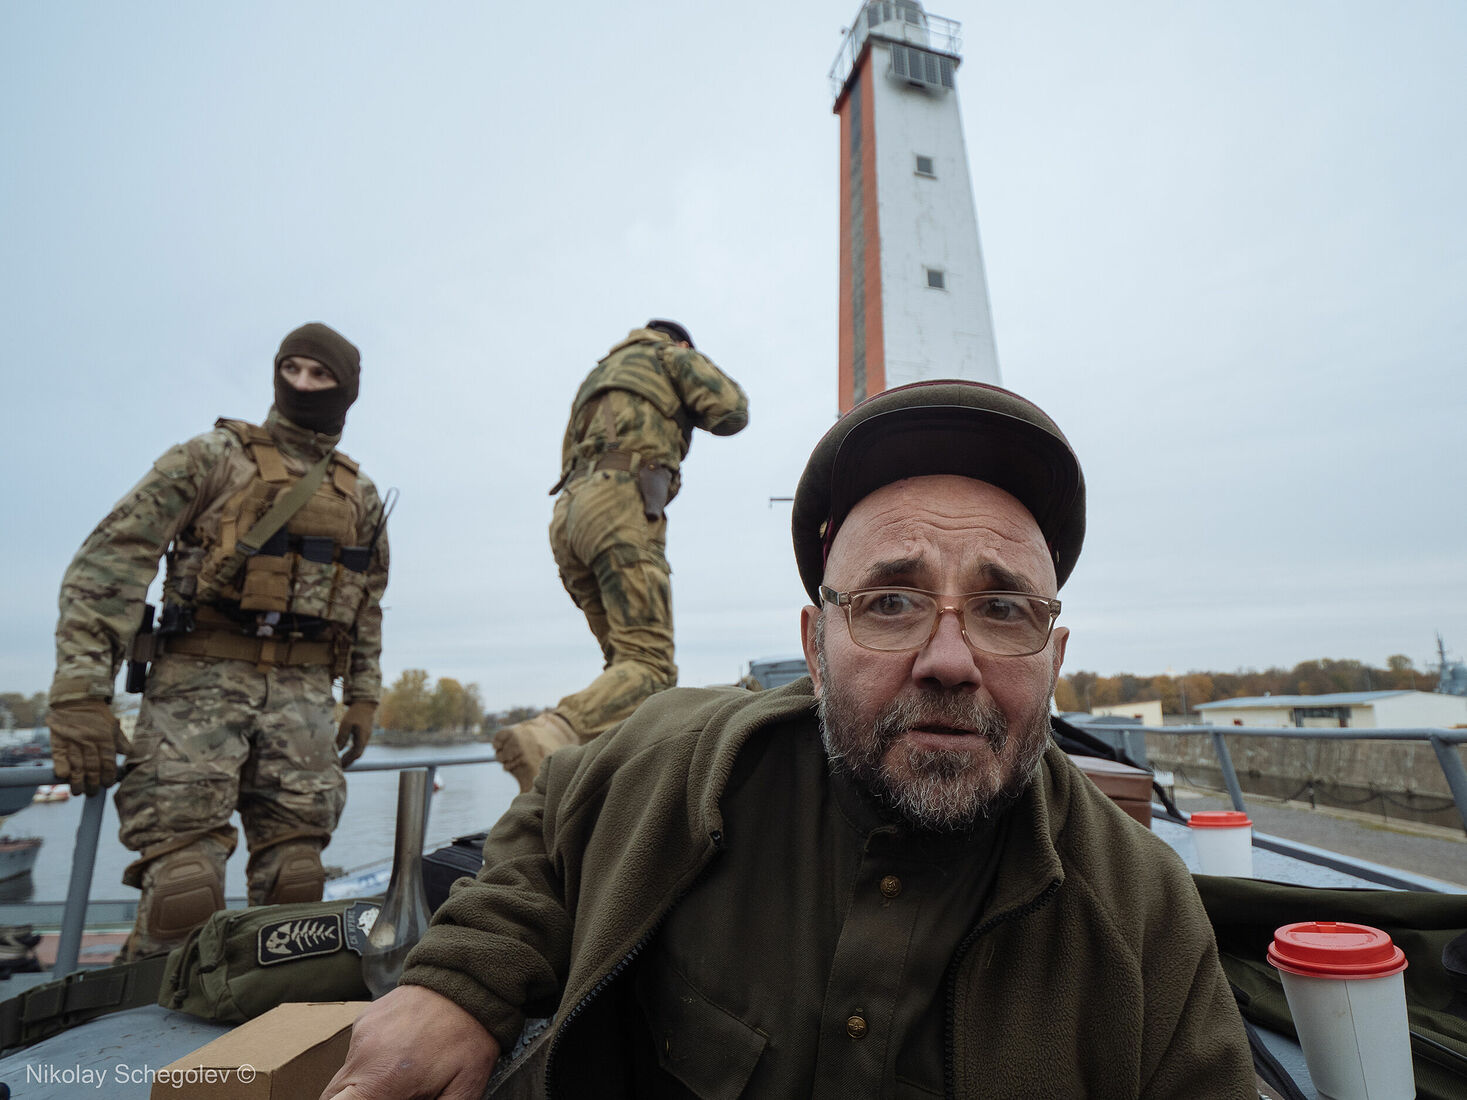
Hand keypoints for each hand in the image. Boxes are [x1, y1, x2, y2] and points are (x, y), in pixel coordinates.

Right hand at [47, 699, 129, 795]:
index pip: (108, 761)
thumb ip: (120, 741)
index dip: (108, 775)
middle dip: (93, 783)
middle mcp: (89, 741)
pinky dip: (61, 767)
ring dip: (77, 781)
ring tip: (78, 791)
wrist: (76, 701)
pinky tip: (64, 777)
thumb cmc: (97, 716)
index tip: (107, 785)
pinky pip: (59, 757)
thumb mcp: (113, 726)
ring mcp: (73, 741)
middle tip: (92, 792)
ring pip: (76, 765)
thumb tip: (129, 754)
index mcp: (105, 738)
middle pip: (92, 767)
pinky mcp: (58, 741)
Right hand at [320, 985, 499, 1099]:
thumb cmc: (470, 1036)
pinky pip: (358, 1047)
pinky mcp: (365, 1016)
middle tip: (393, 1092)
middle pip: (334, 1094)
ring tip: (402, 1071)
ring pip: (347, 1072)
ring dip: (367, 1079)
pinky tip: (402, 1050)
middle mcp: (363, 1055)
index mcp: (382, 1080)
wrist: (469, 981)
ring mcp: (361, 1032)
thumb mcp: (464, 1087)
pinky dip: (373, 1056)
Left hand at [337, 701, 375, 767]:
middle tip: (339, 767)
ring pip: (358, 750)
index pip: (356, 753)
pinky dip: (351, 751)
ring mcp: (365, 737)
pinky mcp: (363, 734)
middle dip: (349, 761)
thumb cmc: (355, 713)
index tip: (341, 766)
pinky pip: (357, 746)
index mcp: (362, 737)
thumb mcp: (346, 724)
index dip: (349, 761)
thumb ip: (342, 737)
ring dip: (349, 756)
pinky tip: (344, 752)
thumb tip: (338, 749)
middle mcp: (365, 739)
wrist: (364, 704)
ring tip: (340, 761)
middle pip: (357, 754)